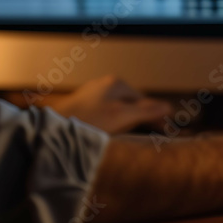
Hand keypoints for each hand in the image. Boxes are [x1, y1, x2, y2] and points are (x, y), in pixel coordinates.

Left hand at [43, 74, 172, 134]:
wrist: (54, 129)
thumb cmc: (89, 121)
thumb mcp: (122, 116)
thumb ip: (146, 111)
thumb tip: (168, 107)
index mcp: (116, 83)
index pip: (144, 101)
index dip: (156, 116)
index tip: (166, 131)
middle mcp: (104, 85)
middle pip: (131, 104)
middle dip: (143, 120)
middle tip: (154, 136)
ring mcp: (92, 96)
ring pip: (118, 111)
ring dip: (128, 124)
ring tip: (135, 139)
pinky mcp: (82, 108)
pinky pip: (105, 116)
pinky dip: (114, 125)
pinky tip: (112, 137)